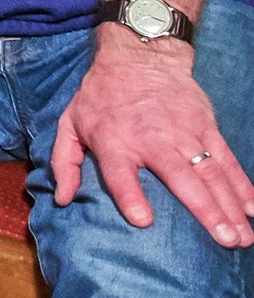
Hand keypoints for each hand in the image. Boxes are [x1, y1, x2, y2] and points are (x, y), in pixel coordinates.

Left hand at [50, 31, 253, 246]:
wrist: (138, 56)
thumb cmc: (101, 96)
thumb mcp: (71, 123)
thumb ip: (64, 163)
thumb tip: (62, 200)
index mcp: (115, 141)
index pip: (120, 173)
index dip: (130, 196)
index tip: (144, 221)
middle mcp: (153, 139)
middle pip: (182, 179)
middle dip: (206, 211)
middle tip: (224, 241)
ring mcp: (184, 134)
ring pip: (212, 175)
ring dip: (231, 207)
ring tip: (242, 238)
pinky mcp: (206, 127)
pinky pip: (227, 160)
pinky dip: (242, 186)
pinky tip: (252, 209)